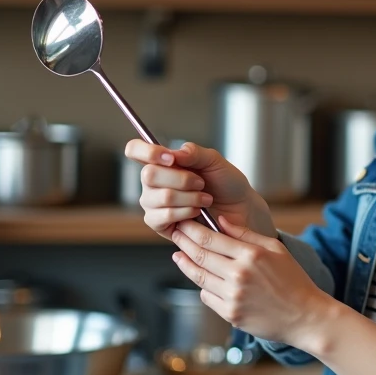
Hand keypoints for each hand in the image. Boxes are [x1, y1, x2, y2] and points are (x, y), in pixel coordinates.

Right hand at [126, 140, 275, 239]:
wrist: (240, 208)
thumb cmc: (226, 183)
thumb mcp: (214, 161)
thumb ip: (193, 152)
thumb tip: (173, 153)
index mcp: (161, 162)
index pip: (135, 150)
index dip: (146, 151)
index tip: (169, 158)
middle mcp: (152, 182)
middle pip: (148, 175)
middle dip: (182, 179)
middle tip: (201, 183)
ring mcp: (152, 204)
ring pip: (162, 197)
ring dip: (190, 197)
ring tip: (205, 199)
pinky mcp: (158, 224)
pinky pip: (165, 216)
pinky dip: (186, 212)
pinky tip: (197, 212)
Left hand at [171, 215, 329, 347]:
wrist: (304, 316)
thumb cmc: (293, 280)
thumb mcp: (274, 249)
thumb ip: (245, 233)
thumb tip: (219, 220)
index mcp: (251, 254)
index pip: (210, 238)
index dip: (191, 229)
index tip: (183, 223)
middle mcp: (239, 275)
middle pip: (199, 256)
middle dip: (183, 243)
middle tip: (174, 234)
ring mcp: (233, 296)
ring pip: (199, 277)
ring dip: (185, 265)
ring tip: (178, 256)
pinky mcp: (231, 315)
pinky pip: (207, 297)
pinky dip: (203, 287)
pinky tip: (202, 280)